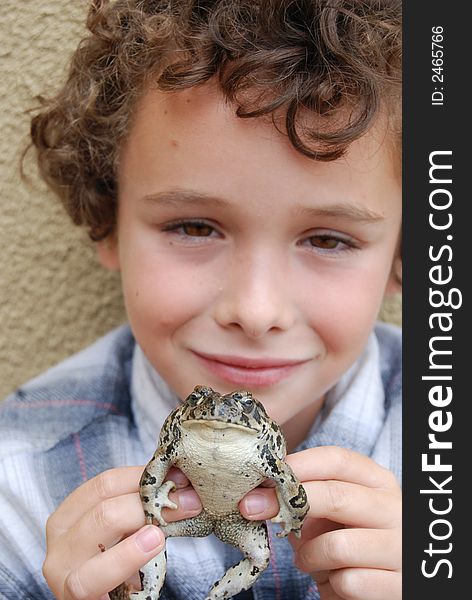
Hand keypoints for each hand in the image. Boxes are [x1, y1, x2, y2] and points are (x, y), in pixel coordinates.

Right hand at [43, 466, 201, 599]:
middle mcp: (61, 537)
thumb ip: (144, 511)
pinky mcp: (72, 596)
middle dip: (150, 497)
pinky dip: (126, 555)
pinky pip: (94, 573)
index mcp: (71, 515)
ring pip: (100, 524)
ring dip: (142, 516)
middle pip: (106, 500)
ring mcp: (62, 567)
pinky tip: (152, 543)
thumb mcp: (127, 535)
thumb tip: (181, 486)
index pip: (106, 483)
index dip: (144, 476)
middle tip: (187, 500)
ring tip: (170, 519)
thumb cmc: (117, 571)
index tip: (179, 476)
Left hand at [239, 446, 400, 599]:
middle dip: (285, 503)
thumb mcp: (329, 513)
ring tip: (307, 559)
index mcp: (378, 481)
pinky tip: (334, 581)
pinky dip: (330, 585)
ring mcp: (400, 548)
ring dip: (309, 556)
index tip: (263, 476)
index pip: (337, 459)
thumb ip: (303, 497)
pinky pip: (348, 582)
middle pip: (336, 496)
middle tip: (251, 509)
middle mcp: (395, 508)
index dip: (297, 464)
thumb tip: (258, 491)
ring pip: (337, 546)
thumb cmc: (348, 541)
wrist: (381, 586)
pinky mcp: (398, 585)